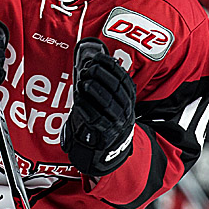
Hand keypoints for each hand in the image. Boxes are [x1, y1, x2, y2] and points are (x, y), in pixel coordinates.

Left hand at [62, 38, 136, 176]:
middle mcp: (126, 110)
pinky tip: (78, 101)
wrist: (110, 151)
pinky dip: (86, 108)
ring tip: (83, 82)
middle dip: (102, 75)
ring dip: (95, 90)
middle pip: (117, 89)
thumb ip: (109, 84)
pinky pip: (96, 119)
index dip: (112, 66)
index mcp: (129, 99)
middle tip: (89, 68)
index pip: (123, 79)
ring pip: (108, 103)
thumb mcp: (114, 102)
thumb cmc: (107, 119)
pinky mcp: (105, 134)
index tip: (99, 58)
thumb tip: (103, 60)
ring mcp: (117, 122)